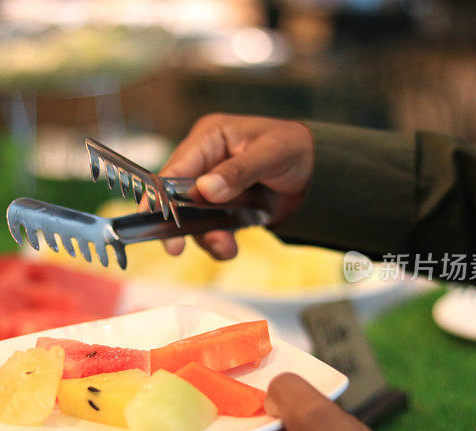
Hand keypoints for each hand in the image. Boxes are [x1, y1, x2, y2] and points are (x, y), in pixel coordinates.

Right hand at [154, 114, 313, 258]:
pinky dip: (219, 242)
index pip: (176, 166)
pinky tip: (230, 248)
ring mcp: (214, 188)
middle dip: (179, 223)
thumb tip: (205, 190)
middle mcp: (206, 163)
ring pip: (194, 218)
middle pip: (176, 197)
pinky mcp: (226, 209)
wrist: (322, 172)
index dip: (160, 193)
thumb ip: (238, 172)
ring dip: (204, 236)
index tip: (154, 216)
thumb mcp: (270, 154)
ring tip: (225, 247)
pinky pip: (213, 229)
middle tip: (174, 247)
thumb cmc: (296, 149)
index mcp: (210, 138)